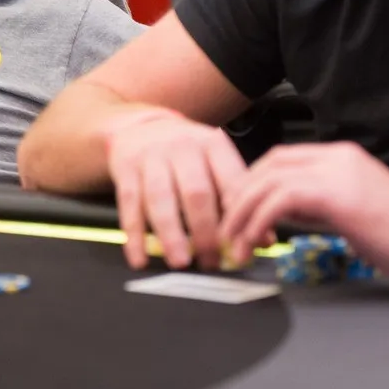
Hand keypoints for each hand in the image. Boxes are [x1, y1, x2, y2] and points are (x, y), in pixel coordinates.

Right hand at [105, 109, 249, 270]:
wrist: (141, 126)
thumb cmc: (185, 152)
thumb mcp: (215, 162)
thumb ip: (237, 198)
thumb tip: (262, 240)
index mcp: (212, 145)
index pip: (230, 181)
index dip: (237, 215)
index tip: (242, 244)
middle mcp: (182, 147)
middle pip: (196, 193)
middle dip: (204, 232)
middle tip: (211, 261)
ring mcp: (151, 157)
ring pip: (160, 199)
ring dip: (171, 235)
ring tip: (180, 262)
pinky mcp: (125, 169)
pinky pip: (129, 205)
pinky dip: (134, 236)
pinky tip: (140, 258)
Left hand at [221, 142, 388, 290]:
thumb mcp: (350, 212)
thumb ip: (315, 204)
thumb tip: (277, 213)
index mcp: (341, 157)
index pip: (279, 159)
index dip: (251, 183)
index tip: (239, 211)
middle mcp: (336, 157)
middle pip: (267, 165)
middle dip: (239, 197)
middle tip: (227, 227)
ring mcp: (337, 173)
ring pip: (266, 181)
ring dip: (241, 213)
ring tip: (233, 242)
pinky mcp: (337, 194)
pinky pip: (279, 200)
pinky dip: (257, 221)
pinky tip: (255, 242)